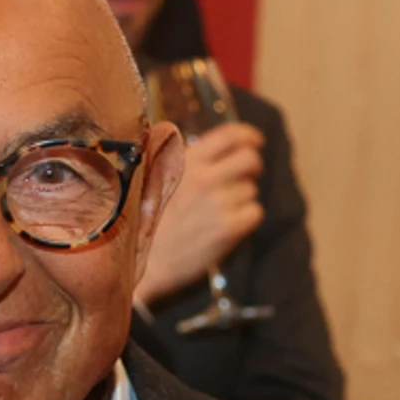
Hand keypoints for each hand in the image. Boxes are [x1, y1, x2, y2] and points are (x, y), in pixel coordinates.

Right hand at [136, 121, 262, 306]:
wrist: (144, 264)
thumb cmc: (148, 222)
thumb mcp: (157, 180)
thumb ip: (184, 161)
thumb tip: (212, 148)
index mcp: (187, 162)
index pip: (229, 135)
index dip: (248, 136)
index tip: (255, 141)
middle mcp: (205, 178)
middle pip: (250, 159)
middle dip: (252, 167)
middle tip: (245, 177)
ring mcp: (218, 204)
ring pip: (251, 190)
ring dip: (242, 198)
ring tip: (220, 211)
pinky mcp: (228, 229)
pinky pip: (255, 213)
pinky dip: (246, 218)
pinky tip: (227, 225)